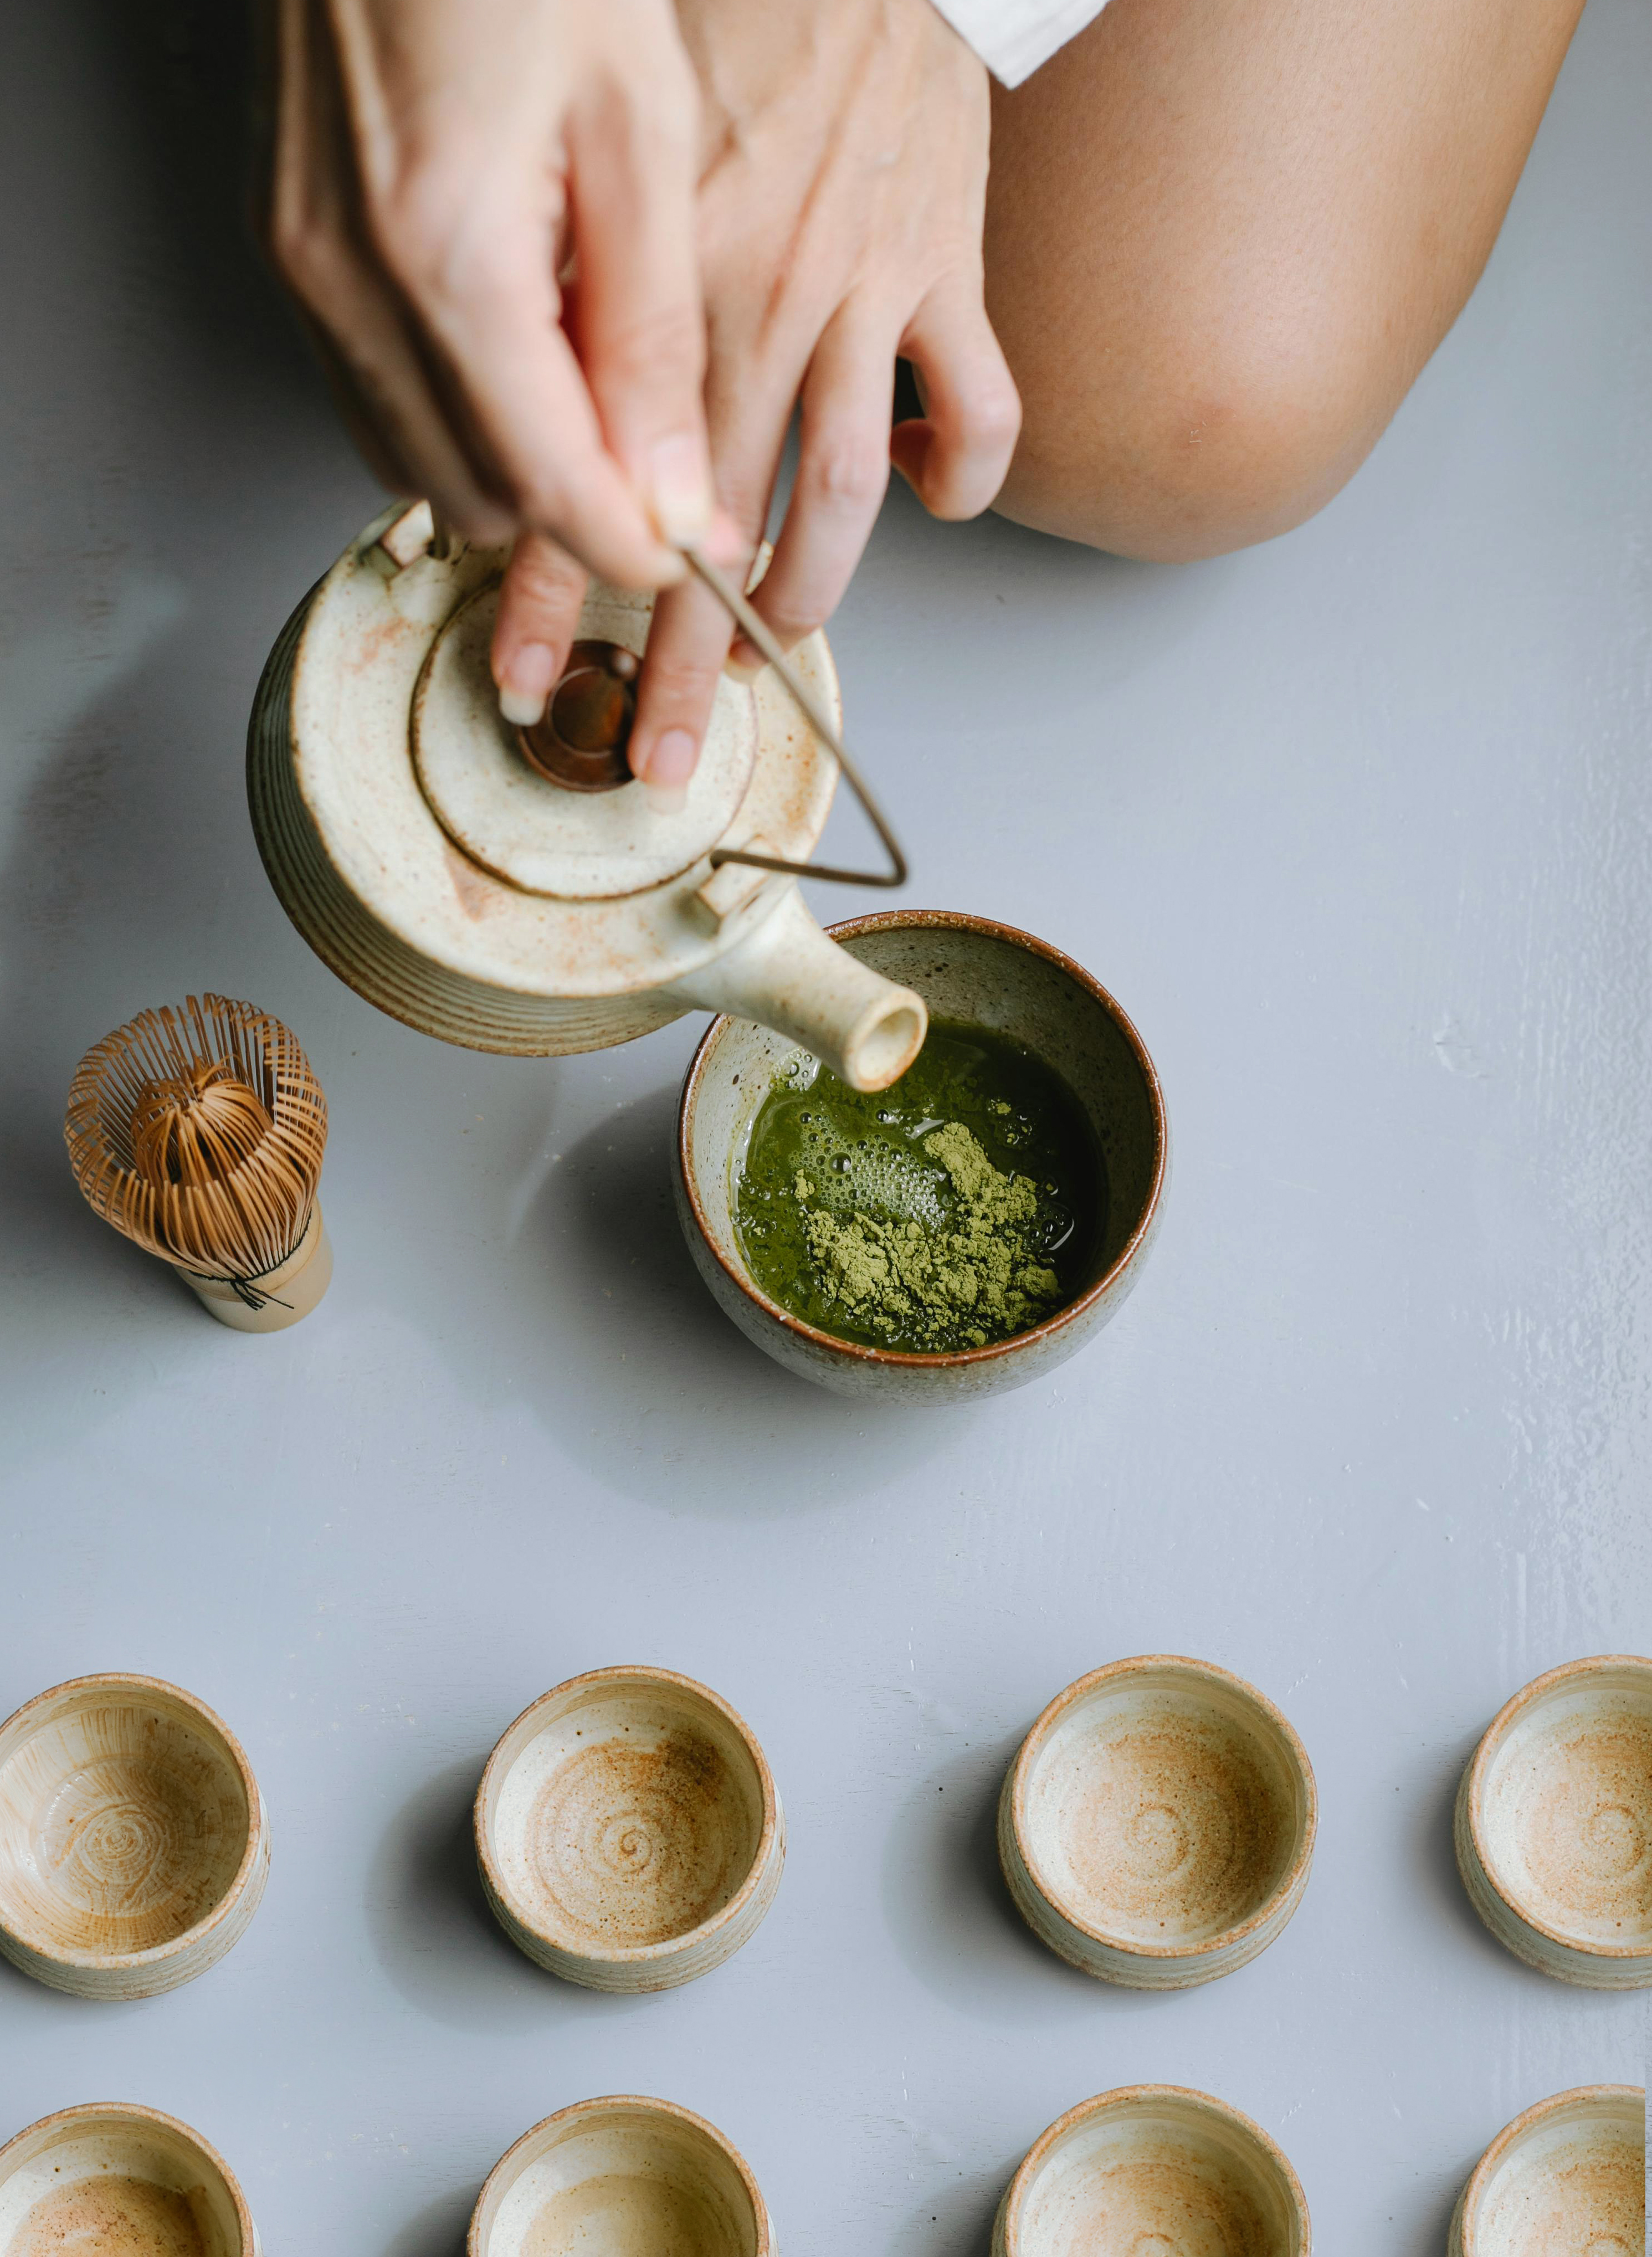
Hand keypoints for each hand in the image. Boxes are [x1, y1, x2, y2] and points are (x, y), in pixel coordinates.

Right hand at [263, 0, 714, 723]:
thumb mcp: (642, 133)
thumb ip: (654, 333)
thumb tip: (675, 493)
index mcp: (451, 258)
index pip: (551, 489)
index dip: (637, 546)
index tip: (702, 549)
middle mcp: (352, 281)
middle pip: (480, 499)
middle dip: (576, 507)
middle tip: (658, 456)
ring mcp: (304, 268)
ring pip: (418, 464)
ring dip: (513, 463)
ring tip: (590, 384)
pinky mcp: (289, 248)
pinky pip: (374, 393)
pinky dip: (456, 406)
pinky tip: (518, 341)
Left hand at [494, 0, 1021, 799]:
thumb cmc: (719, 25)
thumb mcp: (608, 159)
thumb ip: (579, 298)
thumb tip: (543, 419)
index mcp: (661, 291)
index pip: (597, 481)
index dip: (560, 597)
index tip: (532, 677)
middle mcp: (758, 312)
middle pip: (714, 535)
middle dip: (685, 660)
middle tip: (663, 748)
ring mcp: (863, 299)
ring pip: (840, 501)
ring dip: (811, 593)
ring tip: (788, 637)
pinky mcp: (949, 275)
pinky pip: (977, 414)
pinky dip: (964, 476)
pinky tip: (937, 499)